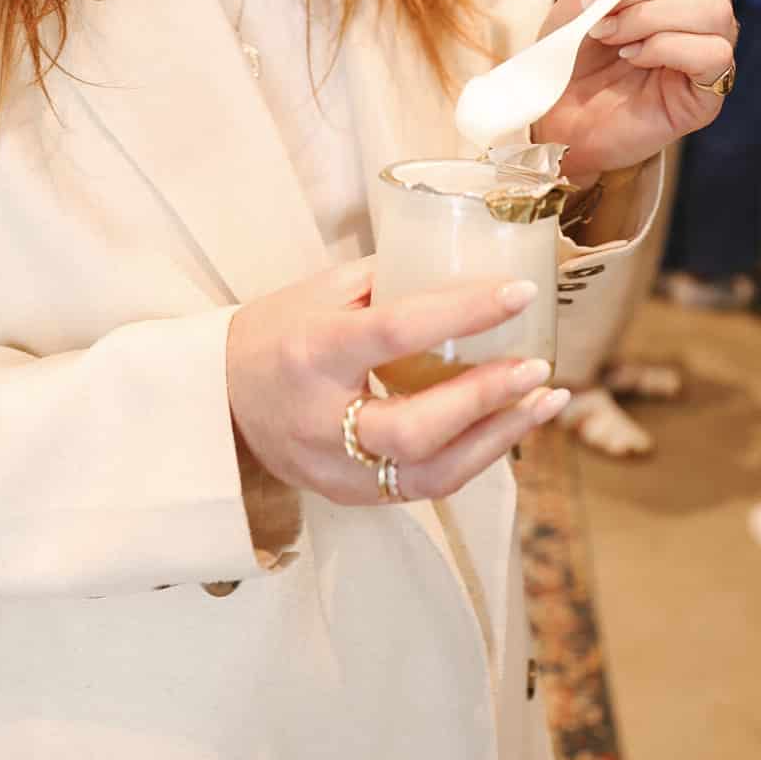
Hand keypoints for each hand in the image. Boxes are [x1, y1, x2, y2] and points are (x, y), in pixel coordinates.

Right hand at [227, 261, 569, 506]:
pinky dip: (473, 456)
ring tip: (545, 401)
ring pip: (428, 476)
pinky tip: (507, 425)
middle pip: (414, 429)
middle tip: (539, 366)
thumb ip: (391, 280)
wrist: (215, 402)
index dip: (462, 313)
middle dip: (485, 398)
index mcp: (310, 351)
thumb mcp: (322, 291)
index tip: (518, 293)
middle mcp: (319, 420)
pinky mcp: (348, 496)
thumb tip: (469, 263)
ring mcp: (332, 469)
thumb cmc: (275, 331)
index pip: (395, 332)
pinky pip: (422, 487)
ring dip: (498, 439)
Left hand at [532, 0, 741, 173]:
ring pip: (712, 10)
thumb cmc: (572, 48)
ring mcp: (712, 55)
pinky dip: (662, 47)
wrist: (551, 113)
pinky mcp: (707, 94)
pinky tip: (632, 57)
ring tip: (611, 35)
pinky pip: (711, 53)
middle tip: (602, 9)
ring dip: (646, 16)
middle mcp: (709, 14)